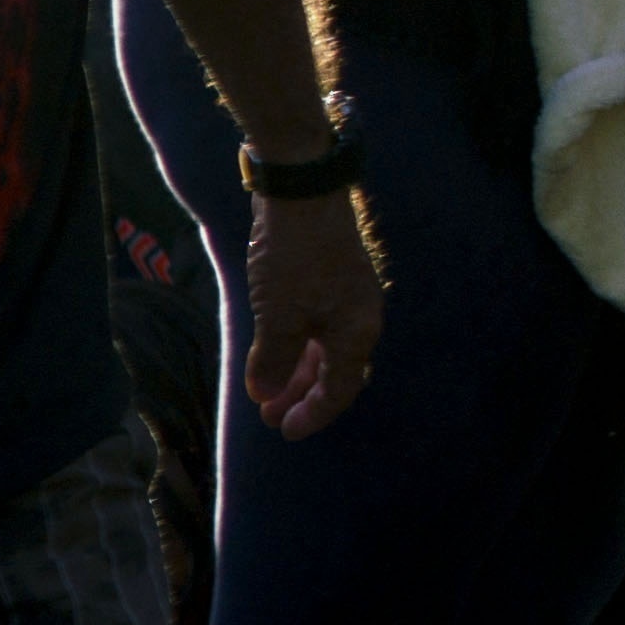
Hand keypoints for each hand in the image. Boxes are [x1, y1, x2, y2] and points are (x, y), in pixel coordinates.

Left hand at [241, 187, 385, 436]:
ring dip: (296, 372)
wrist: (300, 194)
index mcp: (356, 332)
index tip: (284, 431)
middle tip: (269, 416)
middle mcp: (358, 319)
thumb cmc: (294, 259)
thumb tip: (266, 394)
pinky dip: (295, 346)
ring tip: (266, 390)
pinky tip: (272, 352)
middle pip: (334, 372)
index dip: (313, 414)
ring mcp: (344, 299)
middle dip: (301, 396)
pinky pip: (315, 327)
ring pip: (323, 349)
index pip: (340, 389)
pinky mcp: (327, 282)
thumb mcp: (278, 316)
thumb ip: (273, 360)